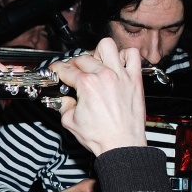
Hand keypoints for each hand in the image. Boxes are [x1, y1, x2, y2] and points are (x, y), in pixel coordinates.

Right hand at [51, 38, 145, 156]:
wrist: (122, 145)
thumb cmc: (102, 137)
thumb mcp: (70, 122)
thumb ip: (63, 106)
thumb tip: (64, 100)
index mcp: (87, 85)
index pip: (66, 69)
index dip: (57, 69)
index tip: (56, 70)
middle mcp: (104, 76)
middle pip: (82, 57)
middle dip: (74, 64)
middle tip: (73, 73)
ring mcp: (121, 75)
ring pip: (107, 46)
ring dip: (97, 53)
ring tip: (96, 64)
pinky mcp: (134, 79)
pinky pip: (133, 55)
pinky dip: (124, 55)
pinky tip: (118, 64)